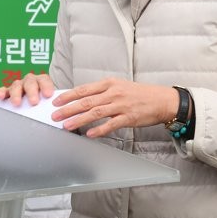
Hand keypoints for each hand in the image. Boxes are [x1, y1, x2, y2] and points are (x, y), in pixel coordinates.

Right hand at [0, 72, 54, 106]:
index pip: (44, 80)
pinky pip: (3, 91)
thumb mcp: (49, 103)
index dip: (46, 86)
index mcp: (42, 81)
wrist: (38, 103)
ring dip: (16, 94)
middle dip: (32, 92)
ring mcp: (18, 86)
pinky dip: (1, 92)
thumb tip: (56, 114)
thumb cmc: (44, 103)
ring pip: (16, 86)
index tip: (48, 95)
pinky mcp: (8, 92)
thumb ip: (50, 106)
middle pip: (30, 83)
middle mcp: (29, 81)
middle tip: (34, 102)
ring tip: (16, 103)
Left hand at [51, 77, 179, 138]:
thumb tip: (81, 98)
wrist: (161, 99)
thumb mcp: (119, 86)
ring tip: (67, 126)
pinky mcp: (128, 117)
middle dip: (68, 109)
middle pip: (86, 101)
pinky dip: (99, 129)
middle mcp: (113, 93)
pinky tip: (90, 134)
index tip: (56, 101)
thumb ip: (101, 92)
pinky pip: (111, 124)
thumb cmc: (139, 94)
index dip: (68, 95)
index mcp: (109, 83)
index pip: (84, 89)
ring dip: (79, 120)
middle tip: (55, 115)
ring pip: (95, 112)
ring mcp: (121, 105)